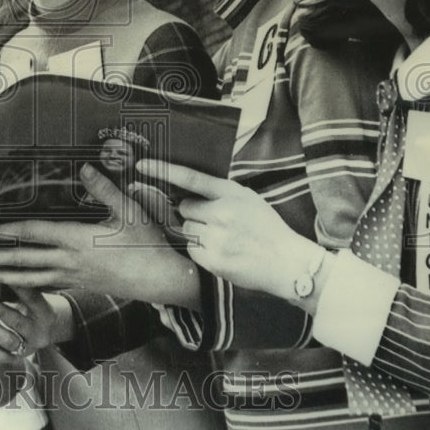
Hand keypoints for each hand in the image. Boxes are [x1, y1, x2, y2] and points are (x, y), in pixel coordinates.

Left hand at [0, 163, 200, 309]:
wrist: (160, 280)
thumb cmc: (146, 243)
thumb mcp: (128, 210)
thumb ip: (104, 189)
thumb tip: (85, 166)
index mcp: (77, 239)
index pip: (33, 234)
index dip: (5, 232)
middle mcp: (69, 261)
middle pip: (22, 261)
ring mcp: (72, 277)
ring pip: (28, 279)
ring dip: (0, 276)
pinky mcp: (78, 286)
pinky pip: (43, 287)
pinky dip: (22, 287)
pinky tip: (11, 285)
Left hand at [138, 159, 316, 299]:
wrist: (287, 263)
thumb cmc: (267, 228)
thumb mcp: (248, 199)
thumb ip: (220, 193)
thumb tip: (188, 189)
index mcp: (231, 194)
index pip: (191, 178)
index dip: (164, 171)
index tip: (143, 166)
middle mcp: (222, 214)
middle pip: (184, 208)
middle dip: (193, 213)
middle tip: (215, 221)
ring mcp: (216, 238)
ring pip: (187, 228)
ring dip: (197, 232)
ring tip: (221, 237)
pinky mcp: (213, 260)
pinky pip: (191, 249)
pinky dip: (200, 249)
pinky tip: (220, 250)